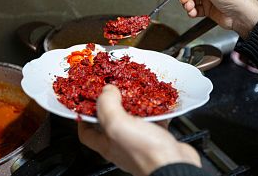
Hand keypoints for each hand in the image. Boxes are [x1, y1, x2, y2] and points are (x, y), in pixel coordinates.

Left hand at [78, 85, 200, 175]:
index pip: (86, 132)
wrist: (174, 165)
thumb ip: (107, 105)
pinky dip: (155, 110)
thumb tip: (106, 91)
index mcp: (107, 144)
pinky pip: (154, 120)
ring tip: (135, 93)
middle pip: (110, 122)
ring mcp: (140, 141)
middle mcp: (121, 144)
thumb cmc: (146, 153)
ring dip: (134, 104)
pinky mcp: (158, 138)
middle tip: (114, 91)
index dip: (83, 117)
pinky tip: (158, 103)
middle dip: (111, 104)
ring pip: (133, 119)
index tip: (86, 103)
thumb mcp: (118, 125)